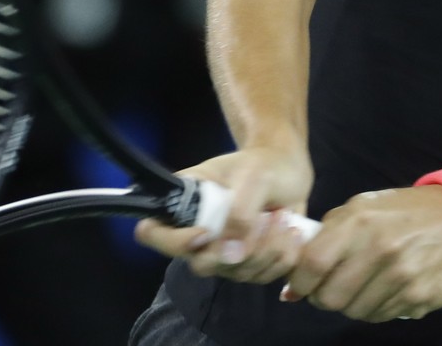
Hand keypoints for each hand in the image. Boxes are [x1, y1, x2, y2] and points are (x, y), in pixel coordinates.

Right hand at [134, 146, 313, 284]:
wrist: (289, 172)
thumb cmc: (263, 165)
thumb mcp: (252, 176)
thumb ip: (239, 212)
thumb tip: (232, 253)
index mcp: (184, 203)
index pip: (152, 232)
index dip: (173, 241)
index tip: (205, 233)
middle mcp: (197, 235)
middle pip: (200, 265)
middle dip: (239, 247)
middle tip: (265, 218)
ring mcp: (222, 254)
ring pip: (237, 272)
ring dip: (268, 247)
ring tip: (281, 216)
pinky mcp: (249, 266)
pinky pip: (263, 276)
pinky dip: (282, 255)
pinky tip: (289, 231)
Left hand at [280, 184, 441, 322]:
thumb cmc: (401, 212)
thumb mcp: (361, 207)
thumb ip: (325, 237)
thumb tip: (290, 286)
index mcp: (359, 221)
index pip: (313, 264)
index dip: (299, 282)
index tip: (299, 286)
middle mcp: (380, 248)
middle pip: (330, 297)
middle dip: (323, 299)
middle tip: (330, 289)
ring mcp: (401, 275)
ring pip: (355, 311)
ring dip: (351, 305)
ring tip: (361, 286)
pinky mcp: (419, 296)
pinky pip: (380, 316)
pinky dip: (375, 308)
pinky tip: (384, 290)